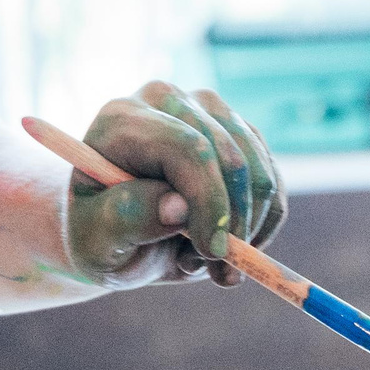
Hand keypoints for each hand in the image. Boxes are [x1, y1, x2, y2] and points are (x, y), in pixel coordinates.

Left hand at [64, 81, 285, 289]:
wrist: (114, 228)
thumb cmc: (99, 234)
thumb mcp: (97, 241)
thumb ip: (128, 219)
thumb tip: (177, 207)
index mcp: (123, 121)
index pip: (188, 148)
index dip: (209, 202)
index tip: (213, 253)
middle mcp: (168, 101)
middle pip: (230, 159)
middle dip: (230, 224)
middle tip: (209, 268)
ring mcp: (207, 111)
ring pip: (258, 172)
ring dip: (245, 230)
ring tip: (206, 258)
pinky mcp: (238, 132)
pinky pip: (271, 184)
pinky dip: (260, 226)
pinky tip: (227, 246)